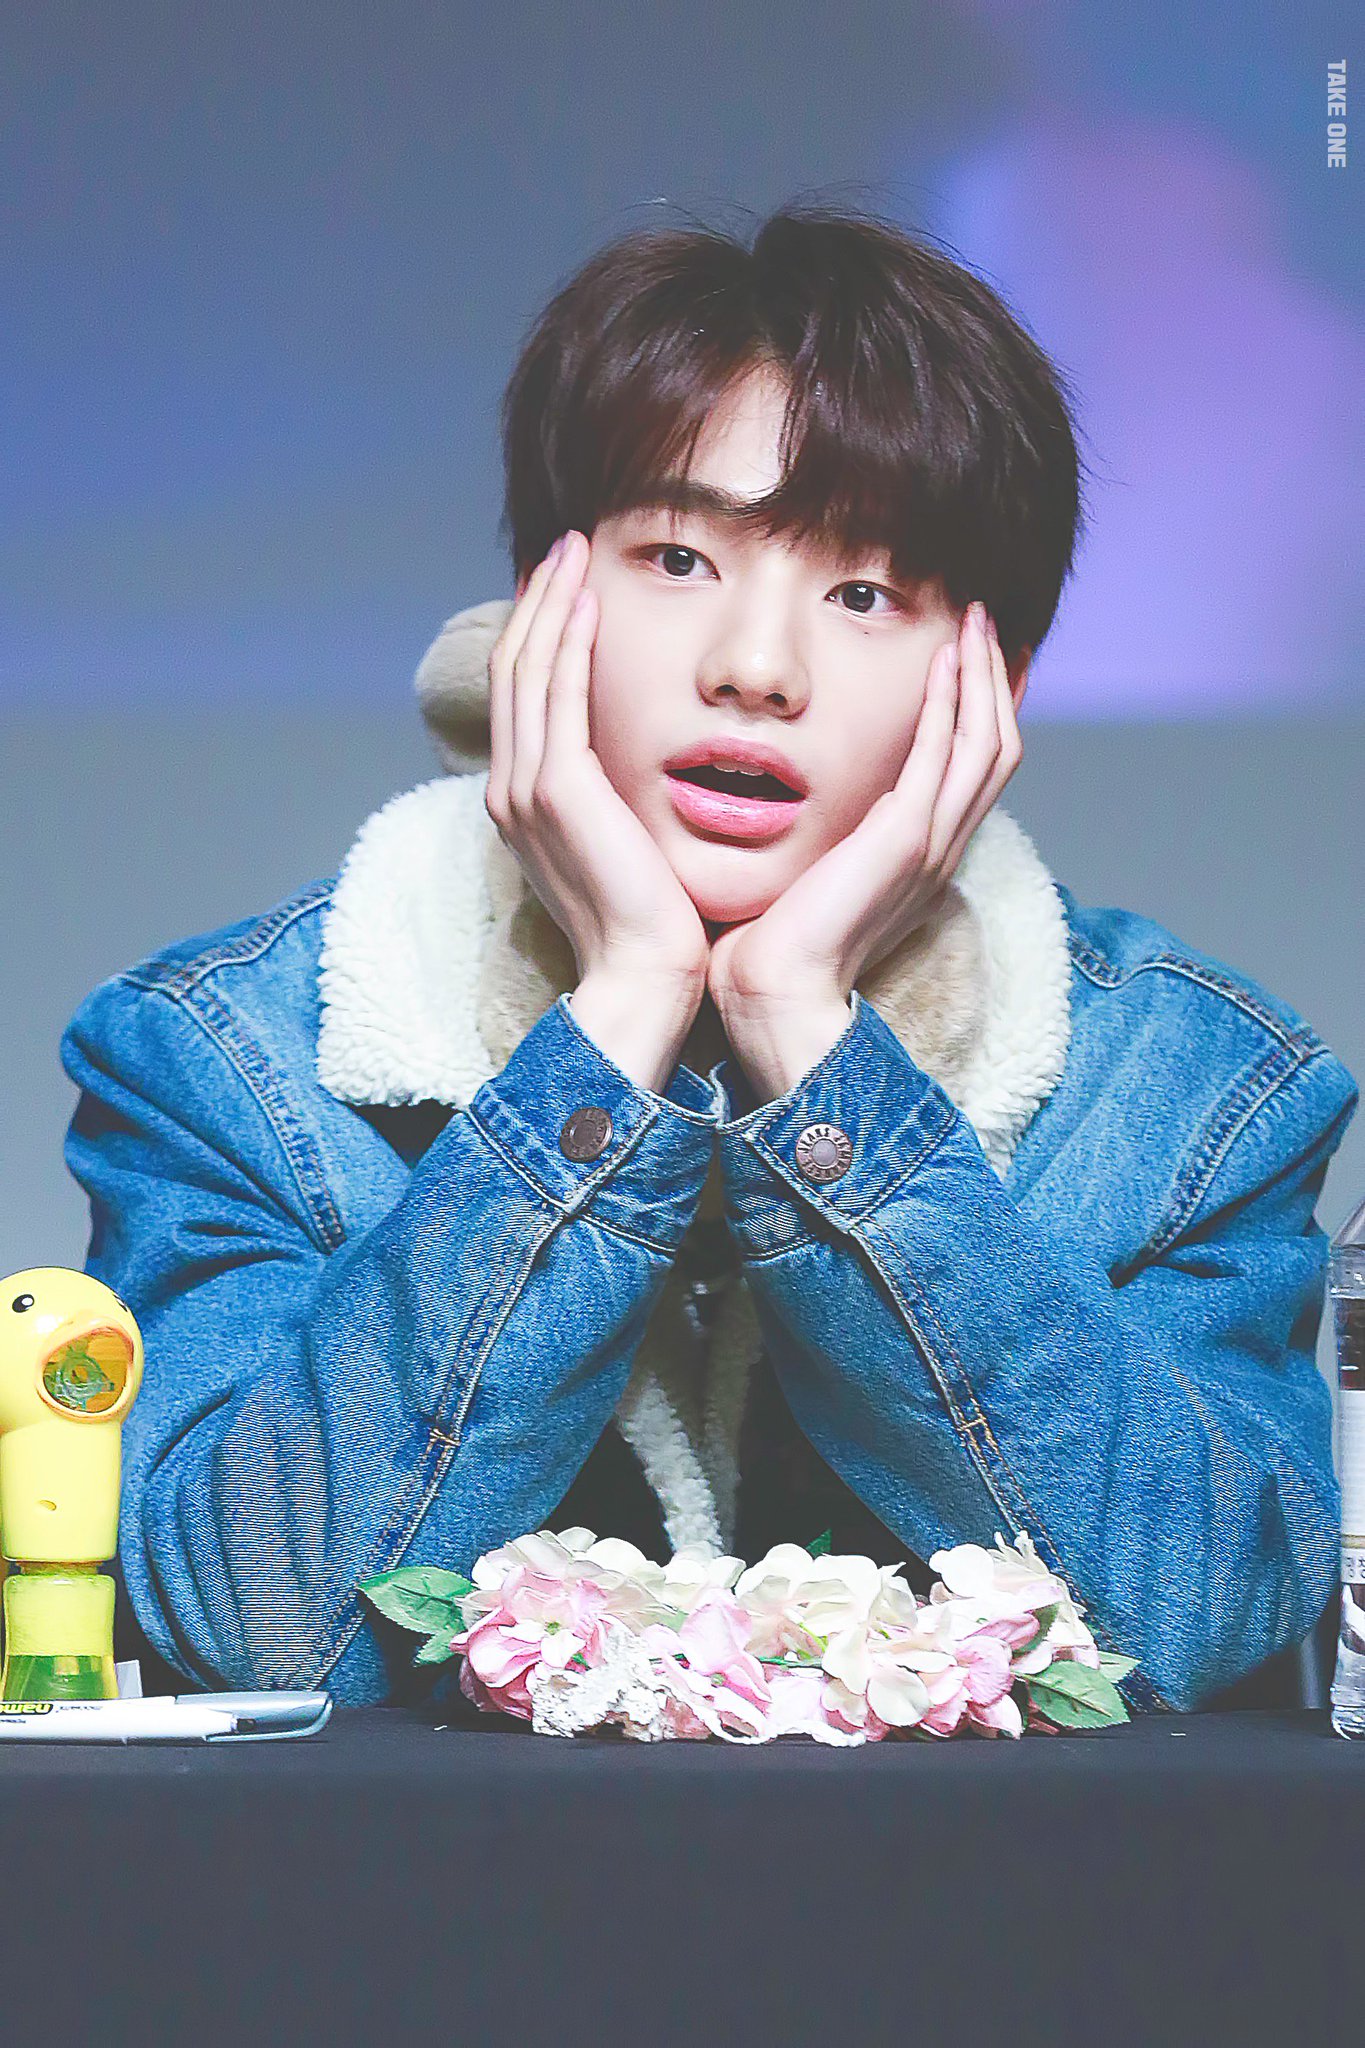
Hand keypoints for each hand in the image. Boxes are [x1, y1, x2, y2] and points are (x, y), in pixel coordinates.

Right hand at [486, 530, 710, 1086]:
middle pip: (515, 671)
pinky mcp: (558, 793)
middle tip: (566, 547)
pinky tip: (588, 603)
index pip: (525, 697)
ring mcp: (527, 791)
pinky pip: (557, 698)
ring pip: (528, 672)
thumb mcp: (628, 846)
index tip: (568, 586)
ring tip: (575, 553)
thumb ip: (620, 799)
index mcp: (525, 804)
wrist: (643, 977)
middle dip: (538, 601)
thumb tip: (644, 766)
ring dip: (549, 605)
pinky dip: (567, 645)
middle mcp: (512, 791)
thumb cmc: (652, 922)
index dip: (540, 634)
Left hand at [707, 602, 1023, 1101]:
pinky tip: (944, 661)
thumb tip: (779, 807)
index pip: (971, 772)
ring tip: (974, 621)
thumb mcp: (804, 877)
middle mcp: (939, 850)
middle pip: (996, 749)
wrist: (773, 995)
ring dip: (983, 677)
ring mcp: (931, 846)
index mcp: (919, 860)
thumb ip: (813, 840)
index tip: (965, 659)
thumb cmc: (769, 946)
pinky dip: (950, 705)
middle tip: (982, 622)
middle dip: (993, 680)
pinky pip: (944, 757)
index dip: (977, 712)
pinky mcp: (907, 842)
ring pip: (987, 745)